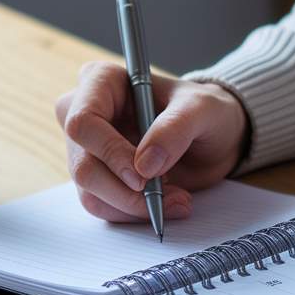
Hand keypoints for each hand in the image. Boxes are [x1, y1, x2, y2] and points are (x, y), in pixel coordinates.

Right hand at [54, 61, 247, 221]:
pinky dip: (133, 213)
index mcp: (101, 82)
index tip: (143, 176)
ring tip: (176, 200)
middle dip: (124, 191)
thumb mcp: (201, 110)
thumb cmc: (203, 111)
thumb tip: (144, 166)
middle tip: (166, 196)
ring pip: (90, 192)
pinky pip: (101, 205)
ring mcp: (87, 149)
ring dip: (133, 206)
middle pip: (83, 165)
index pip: (83, 122)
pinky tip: (165, 203)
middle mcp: (83, 113)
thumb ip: (175, 130)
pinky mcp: (97, 176)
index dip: (110, 153)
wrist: (211, 137)